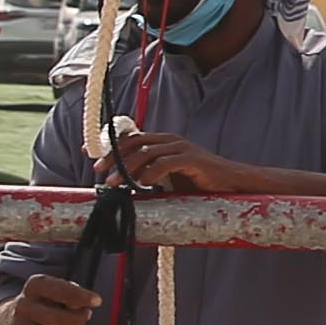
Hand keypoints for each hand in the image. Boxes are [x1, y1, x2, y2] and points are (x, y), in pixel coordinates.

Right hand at [0, 274, 98, 324]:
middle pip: (54, 318)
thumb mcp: (61, 291)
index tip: (97, 301)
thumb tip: (79, 307)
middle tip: (86, 316)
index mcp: (34, 285)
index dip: (79, 296)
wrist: (23, 317)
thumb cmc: (50, 301)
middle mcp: (22, 304)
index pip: (57, 289)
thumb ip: (72, 295)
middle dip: (76, 320)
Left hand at [106, 126, 258, 196]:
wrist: (232, 184)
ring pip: (145, 152)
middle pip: (134, 142)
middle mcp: (170, 140)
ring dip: (127, 168)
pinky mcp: (192, 159)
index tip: (93, 159)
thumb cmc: (200, 183)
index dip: (110, 147)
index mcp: (164, 141)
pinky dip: (150, 174)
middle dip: (113, 158)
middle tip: (100, 173)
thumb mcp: (168, 177)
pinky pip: (164, 163)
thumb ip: (149, 174)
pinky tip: (142, 185)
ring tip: (115, 184)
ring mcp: (181, 147)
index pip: (131, 138)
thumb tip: (124, 183)